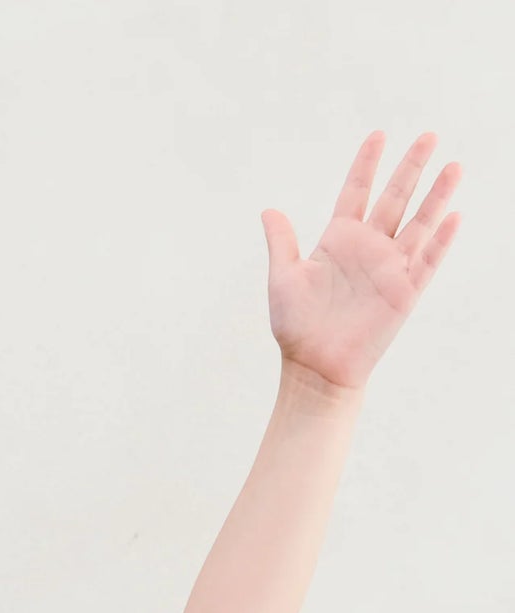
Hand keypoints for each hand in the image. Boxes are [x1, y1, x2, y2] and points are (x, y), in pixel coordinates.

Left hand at [260, 130, 462, 392]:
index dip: (367, 165)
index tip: (379, 135)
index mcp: (338, 241)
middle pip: (395, 199)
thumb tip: (268, 210)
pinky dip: (441, 240)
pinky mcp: (404, 292)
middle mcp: (368, 249)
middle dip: (411, 167)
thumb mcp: (283, 278)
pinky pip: (427, 261)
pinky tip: (453, 216)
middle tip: (429, 135)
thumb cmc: (296, 327)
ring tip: (454, 165)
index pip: (356, 193)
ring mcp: (389, 268)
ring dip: (437, 195)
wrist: (314, 367)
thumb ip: (282, 242)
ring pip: (419, 223)